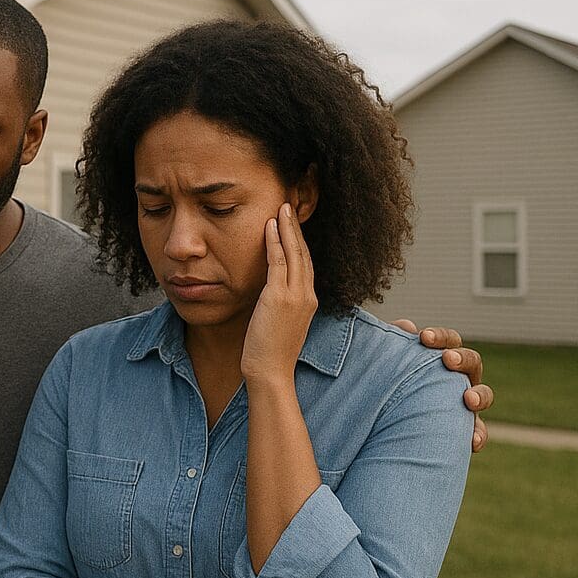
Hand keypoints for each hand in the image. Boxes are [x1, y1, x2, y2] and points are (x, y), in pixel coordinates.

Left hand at [241, 204, 317, 384]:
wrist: (270, 371)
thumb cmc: (270, 352)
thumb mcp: (280, 323)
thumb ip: (279, 304)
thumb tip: (268, 292)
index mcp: (309, 301)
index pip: (305, 264)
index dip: (300, 242)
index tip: (292, 225)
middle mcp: (307, 295)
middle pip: (304, 254)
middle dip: (296, 229)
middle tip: (289, 206)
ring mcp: (295, 296)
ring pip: (294, 253)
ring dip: (287, 228)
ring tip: (282, 208)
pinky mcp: (279, 298)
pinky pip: (278, 262)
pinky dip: (275, 242)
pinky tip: (270, 226)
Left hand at [391, 321, 493, 451]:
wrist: (381, 425)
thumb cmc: (388, 386)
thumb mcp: (387, 365)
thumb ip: (395, 344)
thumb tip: (406, 325)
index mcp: (442, 358)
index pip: (449, 341)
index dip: (441, 337)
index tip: (424, 337)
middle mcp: (458, 378)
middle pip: (472, 362)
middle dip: (462, 359)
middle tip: (447, 359)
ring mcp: (464, 403)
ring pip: (483, 395)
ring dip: (479, 395)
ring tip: (468, 398)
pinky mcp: (464, 429)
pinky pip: (478, 432)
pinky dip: (477, 435)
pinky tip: (472, 442)